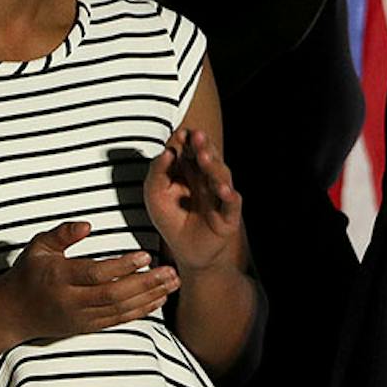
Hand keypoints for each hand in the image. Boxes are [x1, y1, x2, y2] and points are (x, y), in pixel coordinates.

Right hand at [0, 221, 178, 343]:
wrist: (11, 313)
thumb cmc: (29, 273)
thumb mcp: (38, 247)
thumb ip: (62, 234)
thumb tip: (87, 225)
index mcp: (59, 277)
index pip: (96, 273)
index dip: (123, 266)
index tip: (147, 256)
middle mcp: (70, 300)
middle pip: (113, 294)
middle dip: (145, 284)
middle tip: (171, 271)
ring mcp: (80, 317)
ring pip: (119, 310)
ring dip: (150, 297)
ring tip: (173, 283)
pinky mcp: (87, 327)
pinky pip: (117, 320)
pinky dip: (141, 311)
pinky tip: (160, 299)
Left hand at [144, 128, 242, 272]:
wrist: (188, 253)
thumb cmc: (172, 220)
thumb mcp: (155, 197)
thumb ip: (157, 174)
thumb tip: (166, 151)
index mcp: (190, 173)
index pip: (190, 153)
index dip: (187, 142)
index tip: (181, 133)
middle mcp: (208, 180)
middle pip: (208, 160)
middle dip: (202, 147)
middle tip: (196, 135)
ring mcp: (220, 196)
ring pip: (220, 176)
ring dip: (213, 166)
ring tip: (204, 156)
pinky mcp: (228, 215)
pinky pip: (231, 203)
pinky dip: (229, 196)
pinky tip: (223, 189)